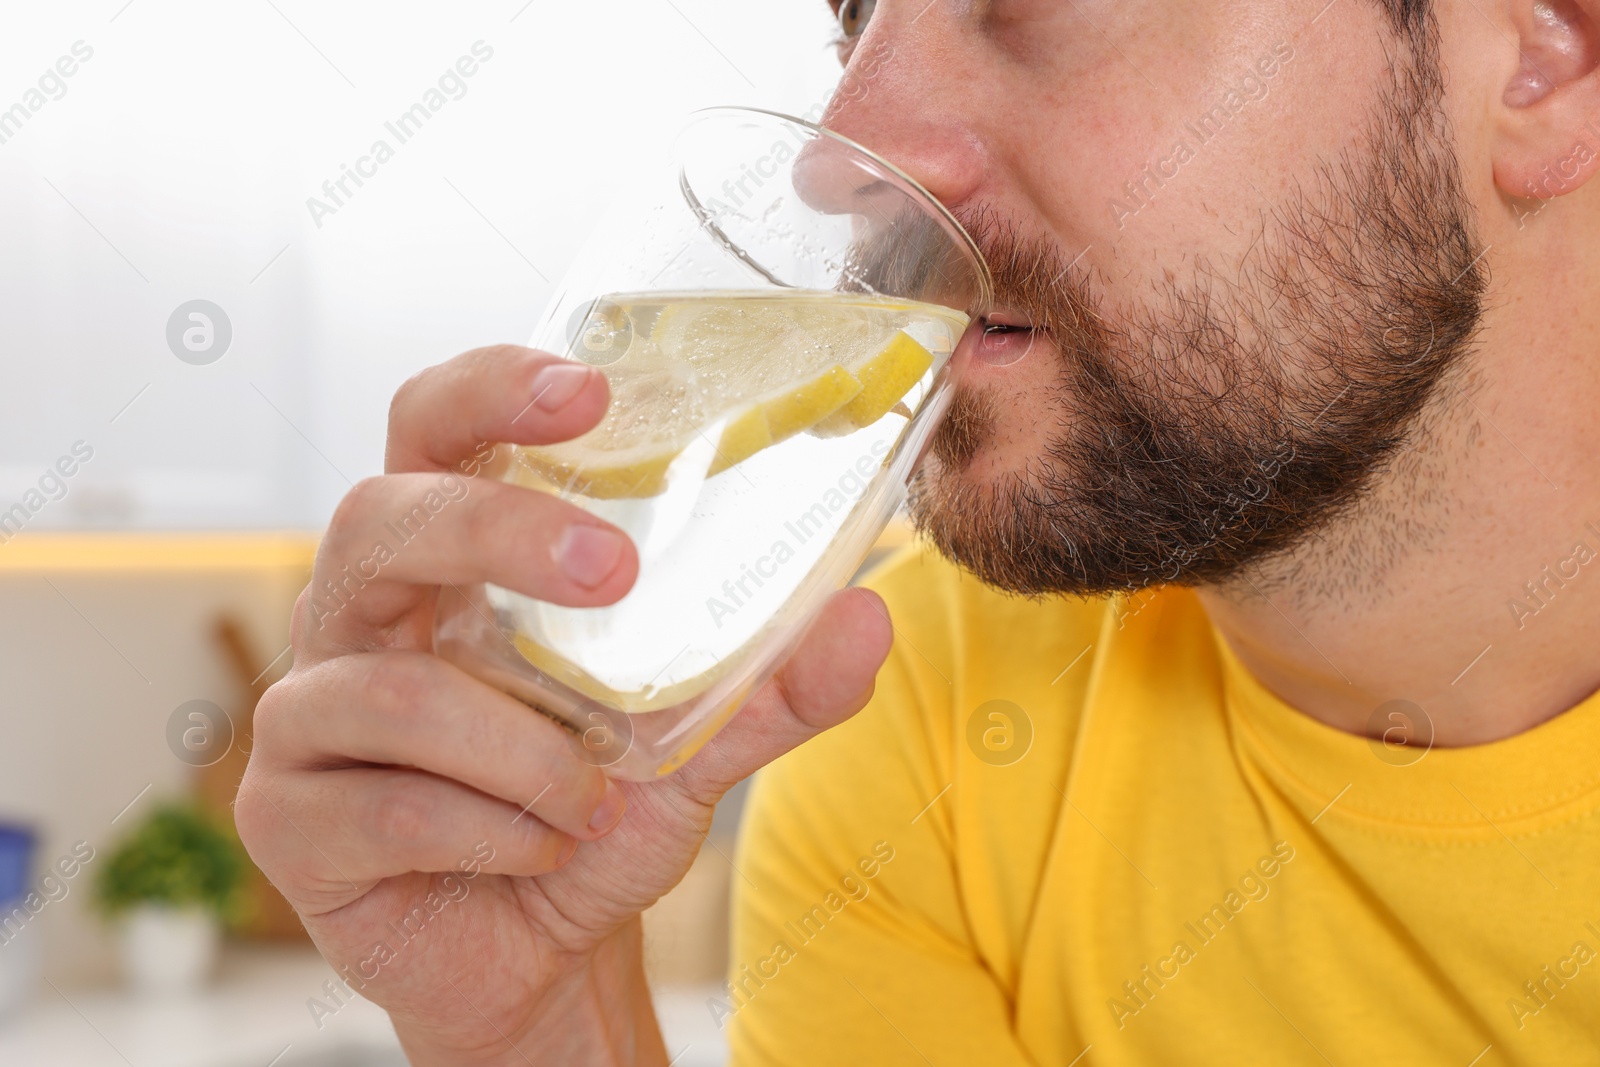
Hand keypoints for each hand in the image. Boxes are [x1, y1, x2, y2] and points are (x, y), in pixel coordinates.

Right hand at [234, 345, 893, 1064]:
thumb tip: (867, 619)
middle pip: (379, 516)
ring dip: (524, 750)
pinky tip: (543, 848)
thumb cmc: (591, 813)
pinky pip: (387, 807)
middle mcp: (362, 617)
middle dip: (496, 531)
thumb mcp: (696, 742)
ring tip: (599, 795)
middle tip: (609, 570)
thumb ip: (773, 683)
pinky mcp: (287, 817)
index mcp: (446, 565)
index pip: (432, 433)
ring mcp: (306, 715)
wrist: (538, 953)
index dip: (487, 392)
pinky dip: (494, 830)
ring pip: (392, 688)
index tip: (583, 391)